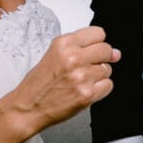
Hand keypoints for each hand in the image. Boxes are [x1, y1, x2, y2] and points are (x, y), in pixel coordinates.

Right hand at [1, 26, 119, 135]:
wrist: (26, 109)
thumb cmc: (38, 84)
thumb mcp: (55, 55)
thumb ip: (82, 48)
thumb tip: (116, 53)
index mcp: (64, 44)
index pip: (99, 33)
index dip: (97, 43)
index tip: (93, 50)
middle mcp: (73, 57)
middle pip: (106, 50)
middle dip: (101, 59)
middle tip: (88, 67)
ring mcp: (82, 76)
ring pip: (108, 69)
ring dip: (98, 76)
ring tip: (80, 81)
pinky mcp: (87, 94)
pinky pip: (108, 85)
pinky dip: (100, 89)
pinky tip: (84, 90)